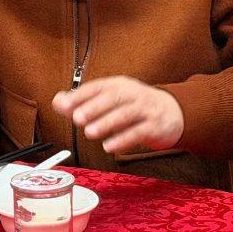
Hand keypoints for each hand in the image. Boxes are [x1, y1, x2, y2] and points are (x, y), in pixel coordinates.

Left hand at [51, 77, 183, 153]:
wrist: (174, 112)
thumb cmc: (136, 105)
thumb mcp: (110, 100)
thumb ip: (83, 102)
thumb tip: (58, 102)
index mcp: (118, 85)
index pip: (97, 87)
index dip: (80, 95)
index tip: (63, 105)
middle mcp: (132, 94)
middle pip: (113, 97)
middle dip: (93, 107)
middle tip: (77, 118)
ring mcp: (145, 109)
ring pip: (126, 113)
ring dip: (107, 123)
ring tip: (90, 132)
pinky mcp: (155, 126)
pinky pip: (139, 132)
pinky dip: (124, 139)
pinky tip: (110, 145)